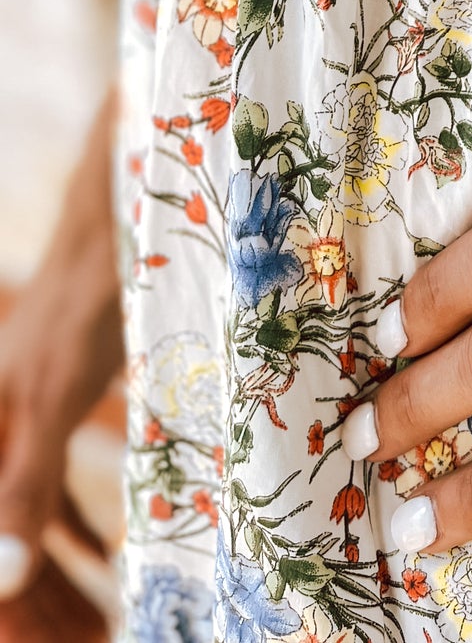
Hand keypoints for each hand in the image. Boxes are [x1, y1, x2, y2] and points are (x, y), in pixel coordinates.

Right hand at [0, 93, 122, 629]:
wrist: (118, 213)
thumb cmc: (86, 296)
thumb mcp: (55, 397)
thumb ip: (27, 487)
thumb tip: (3, 584)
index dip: (15, 611)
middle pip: (7, 545)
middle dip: (41, 604)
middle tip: (90, 642)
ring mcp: (25, 419)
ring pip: (32, 523)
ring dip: (59, 578)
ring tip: (102, 622)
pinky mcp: (60, 404)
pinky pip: (52, 487)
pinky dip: (74, 530)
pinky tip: (105, 557)